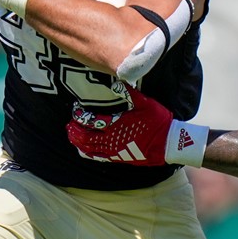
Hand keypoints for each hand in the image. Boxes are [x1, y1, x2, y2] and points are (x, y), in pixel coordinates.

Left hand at [67, 83, 208, 166]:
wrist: (169, 143)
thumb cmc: (158, 122)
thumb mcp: (145, 103)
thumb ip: (130, 93)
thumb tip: (117, 80)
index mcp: (117, 124)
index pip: (92, 120)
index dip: (80, 115)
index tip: (75, 110)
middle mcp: (113, 139)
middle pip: (86, 136)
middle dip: (75, 130)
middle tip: (68, 125)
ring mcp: (115, 150)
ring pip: (90, 148)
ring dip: (78, 142)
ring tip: (71, 136)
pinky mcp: (119, 158)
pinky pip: (99, 157)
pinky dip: (88, 153)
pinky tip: (82, 151)